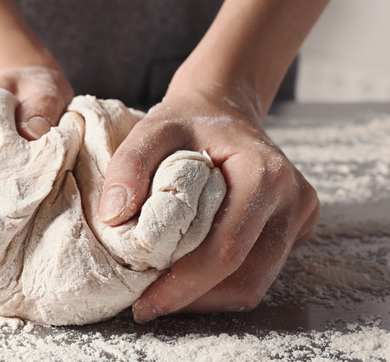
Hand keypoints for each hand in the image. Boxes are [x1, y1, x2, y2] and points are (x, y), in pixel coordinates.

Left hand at [96, 81, 320, 321]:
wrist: (222, 108)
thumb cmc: (187, 120)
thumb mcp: (152, 129)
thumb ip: (130, 164)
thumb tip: (114, 216)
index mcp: (265, 174)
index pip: (227, 249)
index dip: (185, 285)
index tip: (145, 303)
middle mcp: (293, 198)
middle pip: (246, 277)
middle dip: (194, 299)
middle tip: (149, 304)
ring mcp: (300, 216)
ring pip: (255, 284)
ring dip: (207, 297)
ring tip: (164, 293)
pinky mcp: (296, 228)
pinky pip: (258, 273)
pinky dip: (221, 284)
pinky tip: (188, 276)